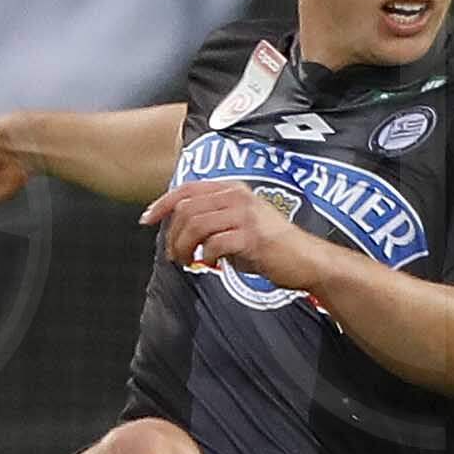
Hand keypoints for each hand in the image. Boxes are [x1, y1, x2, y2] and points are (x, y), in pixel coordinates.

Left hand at [141, 175, 323, 289]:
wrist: (306, 260)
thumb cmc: (272, 247)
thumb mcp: (240, 225)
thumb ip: (213, 222)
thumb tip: (180, 234)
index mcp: (234, 189)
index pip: (188, 189)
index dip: (163, 204)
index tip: (147, 220)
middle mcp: (238, 197)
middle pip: (187, 209)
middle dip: (172, 235)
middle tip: (174, 256)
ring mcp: (246, 215)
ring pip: (196, 225)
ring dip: (184, 247)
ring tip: (186, 262)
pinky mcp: (252, 237)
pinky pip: (214, 244)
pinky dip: (205, 256)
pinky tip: (210, 264)